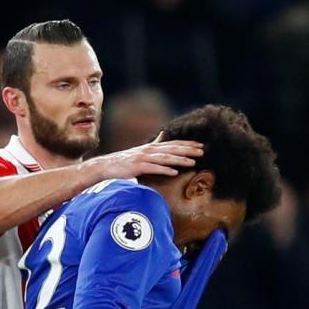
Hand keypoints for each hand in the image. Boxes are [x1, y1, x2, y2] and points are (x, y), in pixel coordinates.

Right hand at [86, 132, 203, 180]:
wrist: (105, 167)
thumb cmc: (124, 162)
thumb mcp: (141, 152)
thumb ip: (154, 145)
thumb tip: (163, 137)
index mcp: (151, 147)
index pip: (173, 144)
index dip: (187, 144)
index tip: (200, 146)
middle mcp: (148, 150)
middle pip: (172, 149)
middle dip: (188, 150)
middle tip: (202, 151)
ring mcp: (143, 158)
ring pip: (165, 158)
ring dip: (179, 159)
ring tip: (192, 162)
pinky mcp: (137, 167)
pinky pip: (153, 168)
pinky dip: (164, 169)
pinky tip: (174, 172)